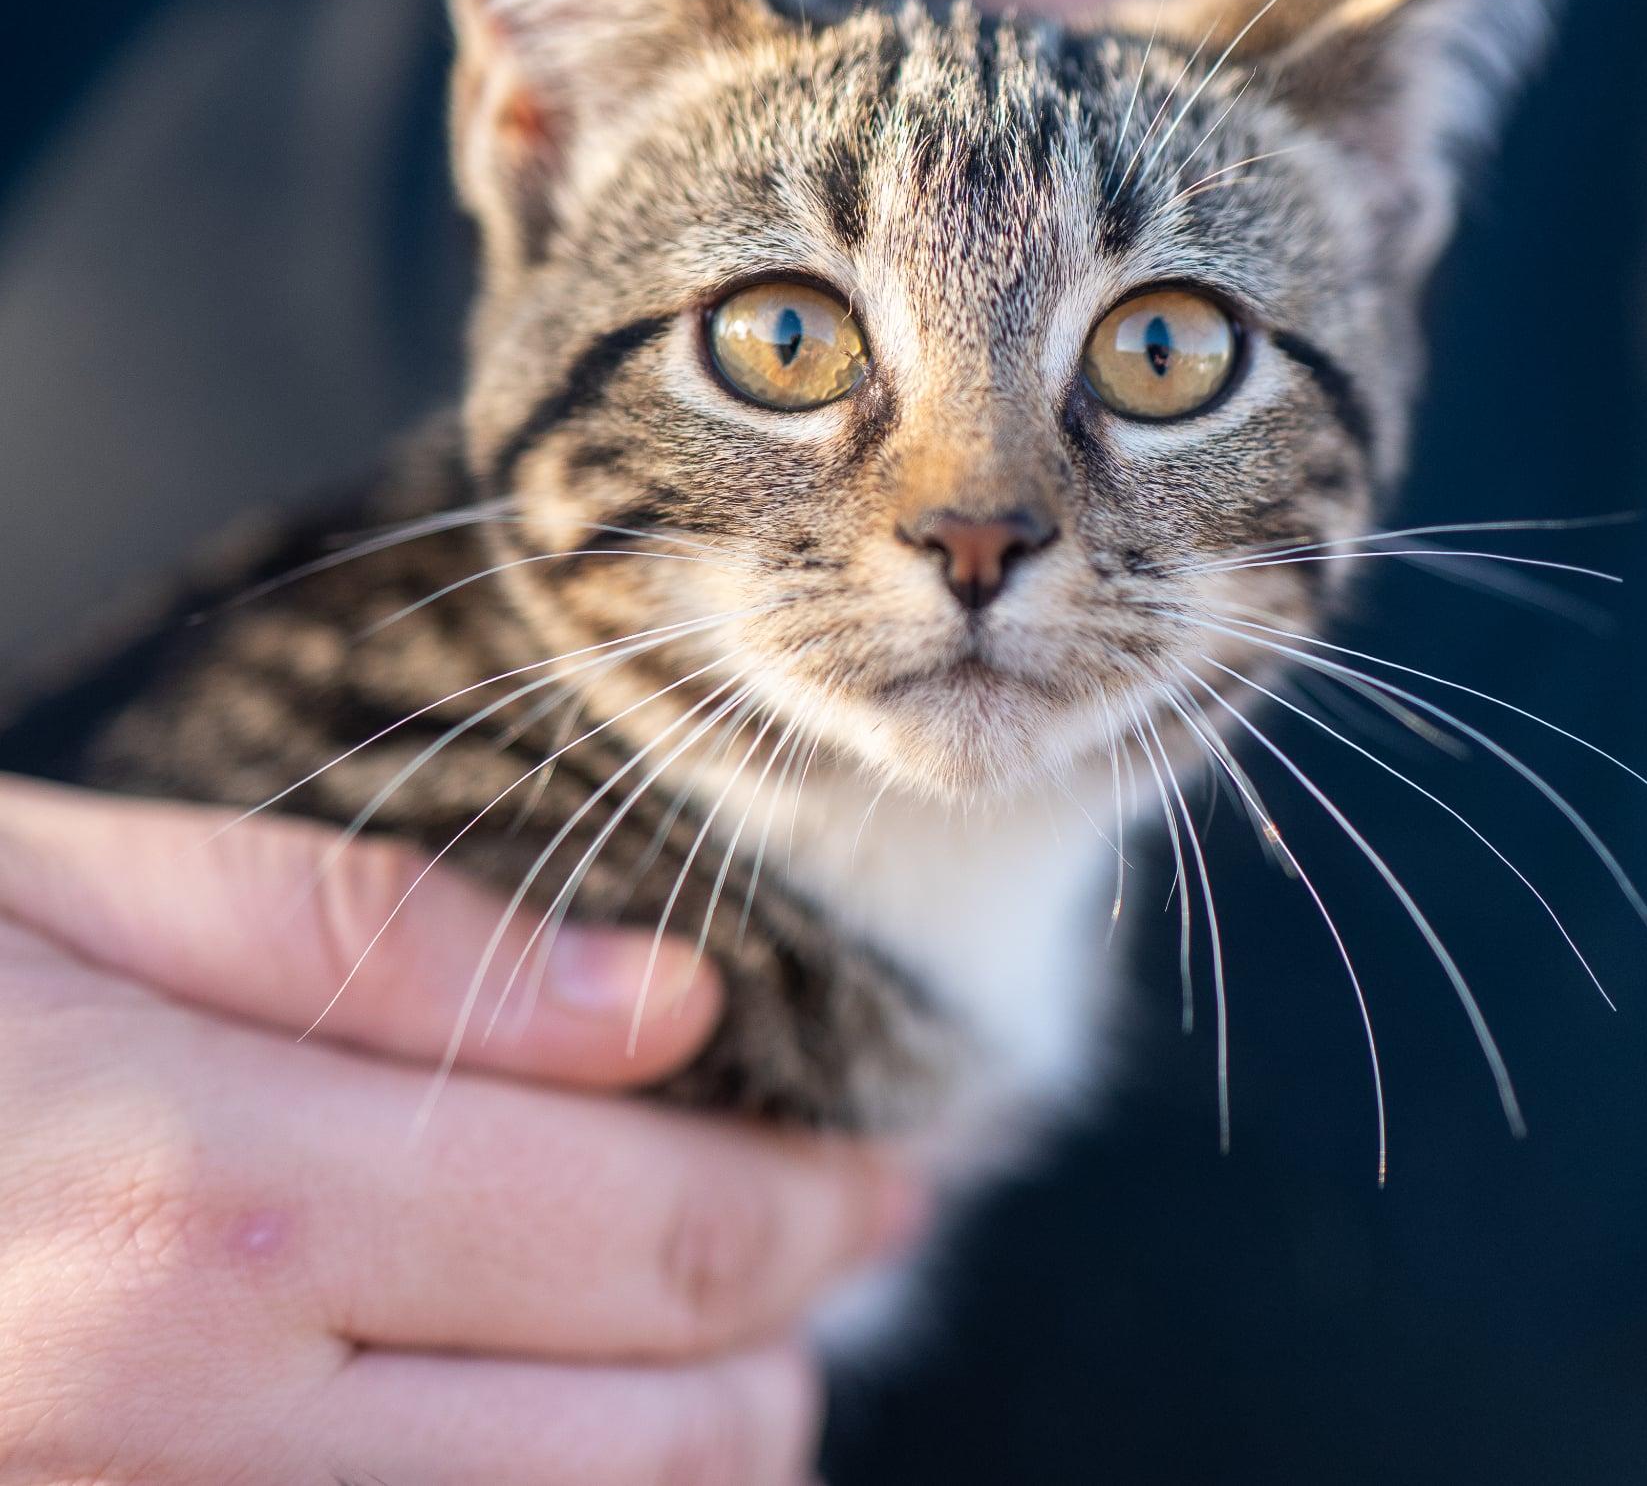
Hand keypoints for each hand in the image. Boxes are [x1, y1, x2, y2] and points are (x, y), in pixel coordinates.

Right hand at [0, 774, 918, 1482]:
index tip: (886, 1171)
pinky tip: (541, 1426)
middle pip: (658, 1447)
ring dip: (694, 1464)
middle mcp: (193, 1426)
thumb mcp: (68, 895)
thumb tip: (660, 1006)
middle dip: (789, 1349)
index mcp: (215, 1203)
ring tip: (720, 1353)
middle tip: (825, 1250)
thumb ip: (383, 952)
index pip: (659, 1240)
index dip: (820, 1208)